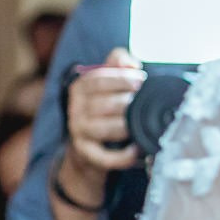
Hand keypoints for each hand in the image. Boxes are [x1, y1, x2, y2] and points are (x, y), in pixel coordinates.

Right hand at [63, 48, 145, 181]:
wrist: (88, 142)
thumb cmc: (105, 105)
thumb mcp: (108, 79)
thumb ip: (118, 62)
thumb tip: (130, 63)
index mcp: (80, 88)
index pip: (97, 80)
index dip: (122, 79)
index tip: (141, 80)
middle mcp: (75, 109)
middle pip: (103, 104)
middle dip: (128, 103)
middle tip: (144, 103)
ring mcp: (79, 131)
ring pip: (104, 129)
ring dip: (126, 126)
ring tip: (141, 123)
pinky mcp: (86, 152)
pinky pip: (104, 157)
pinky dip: (122, 156)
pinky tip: (136, 150)